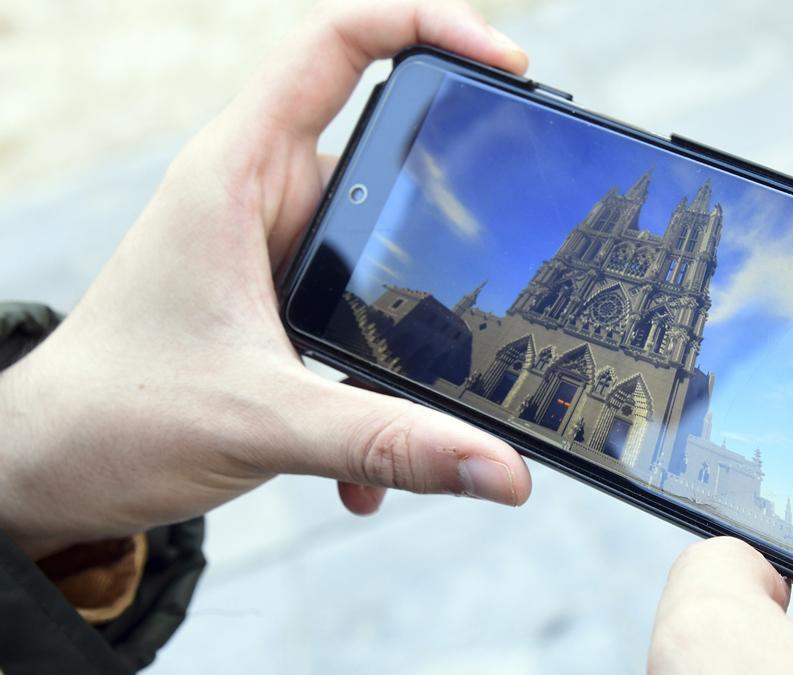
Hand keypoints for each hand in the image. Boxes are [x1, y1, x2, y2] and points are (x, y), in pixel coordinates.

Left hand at [0, 0, 532, 559]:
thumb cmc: (116, 416)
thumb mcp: (265, 422)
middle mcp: (260, 195)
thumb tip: (501, 468)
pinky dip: (383, 371)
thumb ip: (389, 443)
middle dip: (452, 190)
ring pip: (380, 236)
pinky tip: (377, 454)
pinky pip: (362, 305)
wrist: (55, 467)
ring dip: (417, 304)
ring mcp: (275, 246)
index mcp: (239, 174)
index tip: (504, 65)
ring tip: (454, 360)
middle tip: (512, 228)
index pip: (337, 45)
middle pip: (383, 141)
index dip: (427, 26)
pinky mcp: (283, 297)